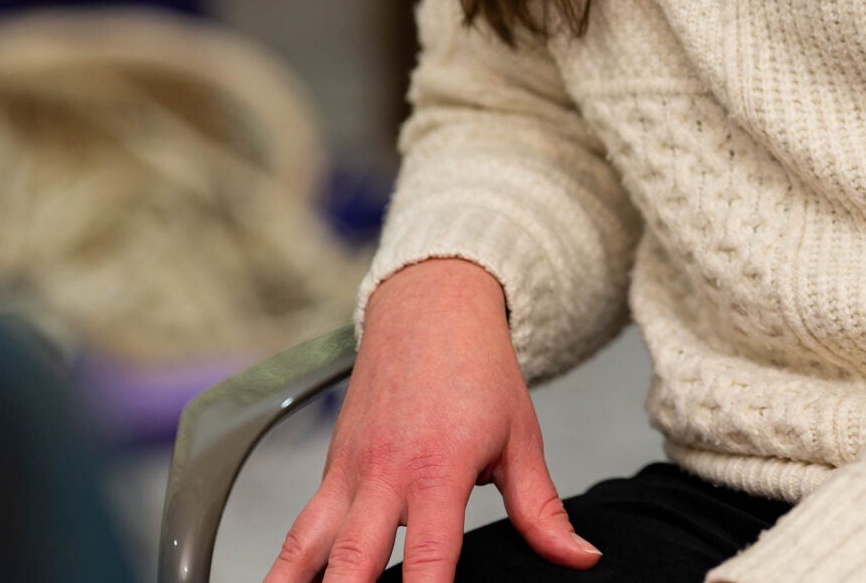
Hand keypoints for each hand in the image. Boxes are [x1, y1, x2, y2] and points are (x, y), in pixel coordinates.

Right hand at [264, 257, 600, 582]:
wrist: (431, 308)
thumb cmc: (478, 370)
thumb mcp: (521, 438)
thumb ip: (541, 510)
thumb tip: (581, 557)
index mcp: (439, 470)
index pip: (428, 558)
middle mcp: (385, 475)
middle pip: (354, 560)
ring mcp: (350, 473)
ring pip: (307, 547)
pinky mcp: (330, 470)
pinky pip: (298, 529)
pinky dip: (284, 566)